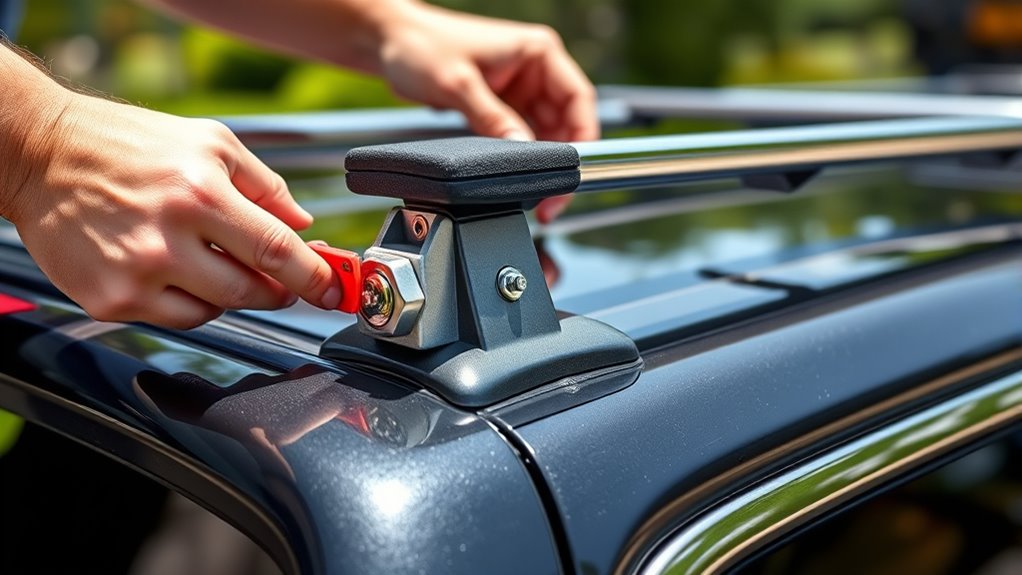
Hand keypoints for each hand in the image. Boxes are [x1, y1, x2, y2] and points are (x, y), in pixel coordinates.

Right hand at [6, 90, 339, 328]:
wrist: (41, 154)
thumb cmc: (129, 144)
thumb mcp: (210, 142)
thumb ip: (265, 186)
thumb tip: (304, 225)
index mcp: (200, 193)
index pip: (277, 250)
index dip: (315, 278)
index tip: (335, 292)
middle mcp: (168, 239)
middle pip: (251, 291)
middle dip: (279, 289)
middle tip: (281, 278)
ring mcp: (137, 275)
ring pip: (216, 311)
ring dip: (232, 294)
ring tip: (213, 259)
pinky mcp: (110, 299)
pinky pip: (175, 319)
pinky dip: (191, 303)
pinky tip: (177, 270)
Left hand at [377, 2, 597, 221]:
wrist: (388, 42)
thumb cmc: (421, 45)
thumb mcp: (459, 84)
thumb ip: (492, 118)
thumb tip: (522, 151)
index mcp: (537, 52)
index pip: (578, 98)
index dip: (582, 138)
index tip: (572, 170)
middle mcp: (534, 70)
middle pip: (566, 123)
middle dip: (561, 160)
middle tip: (551, 197)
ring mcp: (519, 90)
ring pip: (546, 135)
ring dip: (541, 163)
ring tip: (535, 193)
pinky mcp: (501, 107)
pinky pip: (521, 137)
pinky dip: (521, 159)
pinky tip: (515, 179)